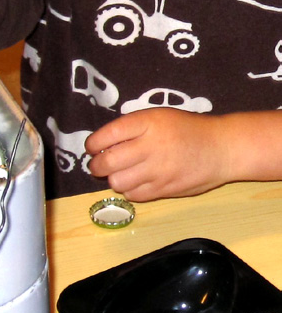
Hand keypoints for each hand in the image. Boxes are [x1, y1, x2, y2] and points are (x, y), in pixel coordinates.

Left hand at [86, 108, 232, 201]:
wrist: (221, 149)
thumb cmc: (185, 129)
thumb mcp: (157, 117)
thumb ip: (131, 128)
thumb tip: (101, 144)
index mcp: (147, 123)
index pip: (108, 134)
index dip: (93, 143)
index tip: (91, 147)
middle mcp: (151, 147)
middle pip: (108, 162)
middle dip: (96, 165)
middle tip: (97, 164)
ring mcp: (158, 171)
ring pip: (118, 182)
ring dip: (112, 178)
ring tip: (118, 173)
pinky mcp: (165, 190)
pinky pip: (134, 195)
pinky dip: (128, 190)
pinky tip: (134, 182)